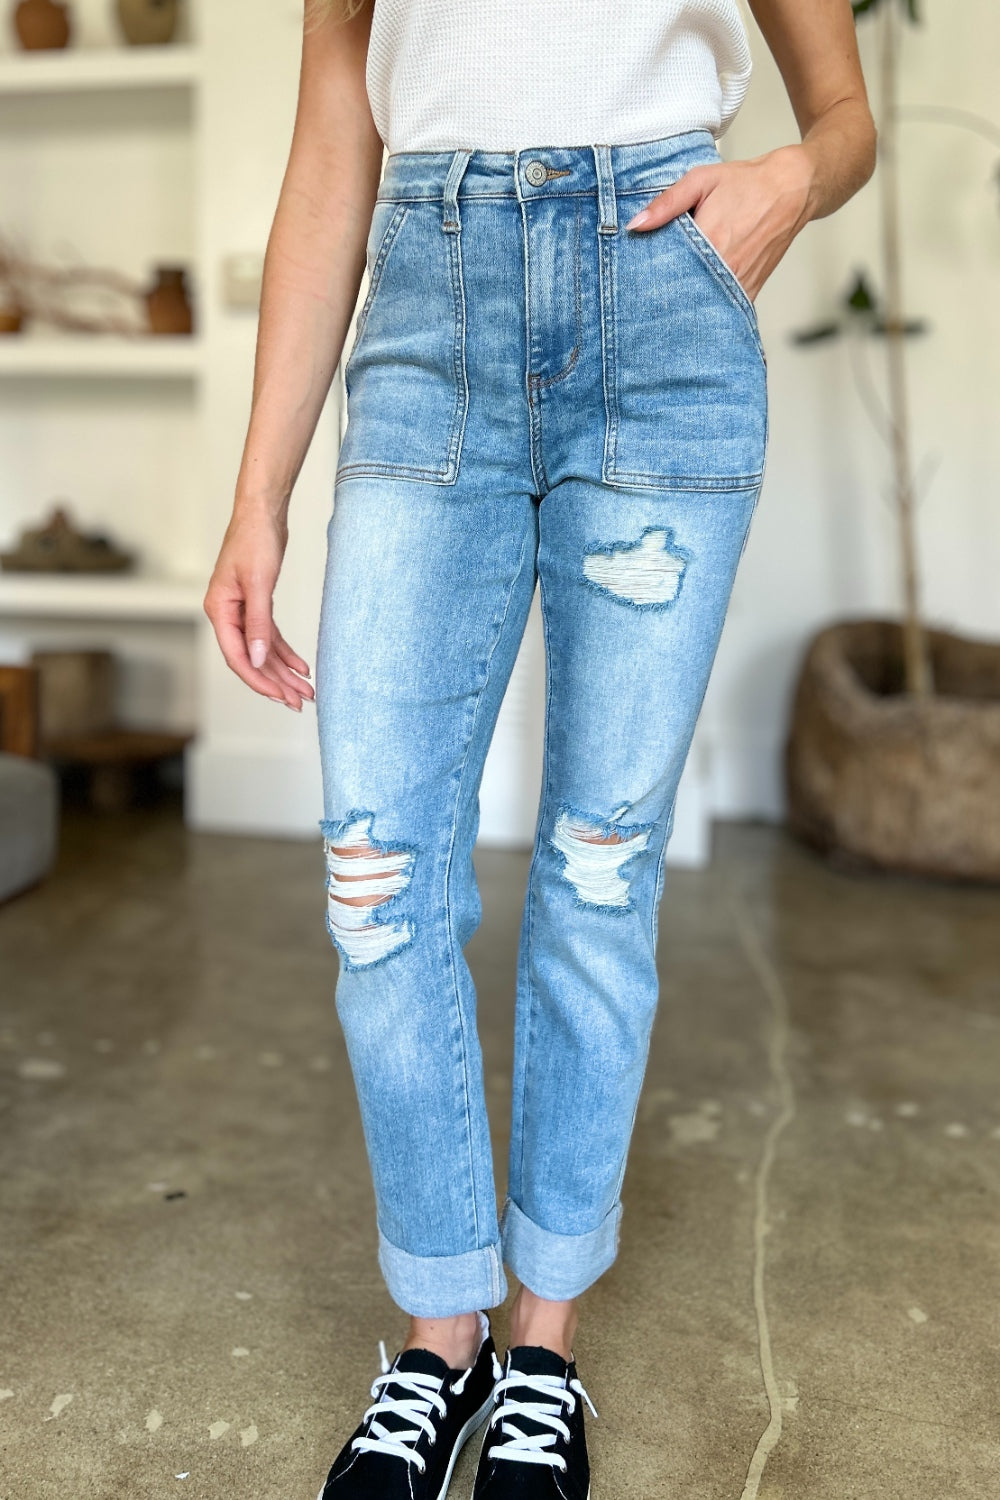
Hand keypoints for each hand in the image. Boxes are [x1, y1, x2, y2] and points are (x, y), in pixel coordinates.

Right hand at [203, 503, 314, 711]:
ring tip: (305, 690)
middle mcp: (228, 614)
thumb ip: (258, 623)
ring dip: (283, 671)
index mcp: (220, 610)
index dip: (260, 680)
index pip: (238, 657)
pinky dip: (285, 652)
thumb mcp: (259, 583)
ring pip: (262, 650)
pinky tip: (300, 666)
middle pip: (252, 659)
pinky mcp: (257, 603)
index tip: (281, 697)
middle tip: (300, 701)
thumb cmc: (255, 539)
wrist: (262, 511)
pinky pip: (270, 636)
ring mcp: (242, 610)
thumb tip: (257, 659)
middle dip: (276, 682)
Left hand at [623, 144, 815, 303]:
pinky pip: (723, 307)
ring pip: (703, 304)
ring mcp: (739, 283)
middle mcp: (726, 269)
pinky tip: (695, 298)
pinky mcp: (750, 290)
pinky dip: (708, 305)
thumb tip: (635, 225)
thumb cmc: (746, 183)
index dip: (650, 276)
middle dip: (665, 293)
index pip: (667, 271)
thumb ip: (667, 203)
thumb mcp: (701, 180)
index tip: (637, 279)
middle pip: (683, 292)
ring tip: (669, 298)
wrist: (791, 189)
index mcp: (710, 241)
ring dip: (686, 302)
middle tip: (647, 293)